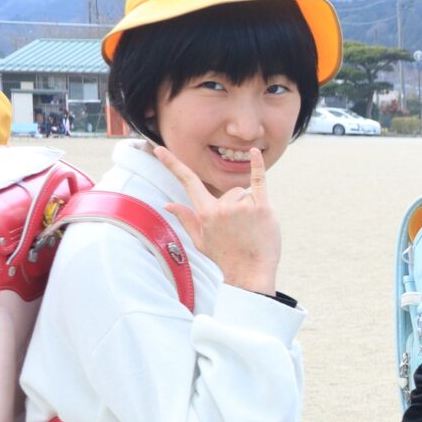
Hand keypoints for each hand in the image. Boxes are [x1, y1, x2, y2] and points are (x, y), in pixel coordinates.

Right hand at [155, 146, 279, 293]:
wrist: (250, 274)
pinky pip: (259, 180)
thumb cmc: (225, 258)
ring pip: (245, 193)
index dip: (172, 164)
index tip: (159, 148)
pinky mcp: (263, 207)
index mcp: (205, 212)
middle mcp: (223, 207)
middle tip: (240, 229)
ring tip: (251, 229)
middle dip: (235, 205)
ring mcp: (243, 206)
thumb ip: (186, 218)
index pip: (187, 181)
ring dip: (250, 207)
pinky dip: (257, 166)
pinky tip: (255, 152)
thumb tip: (167, 204)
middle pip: (230, 191)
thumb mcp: (200, 240)